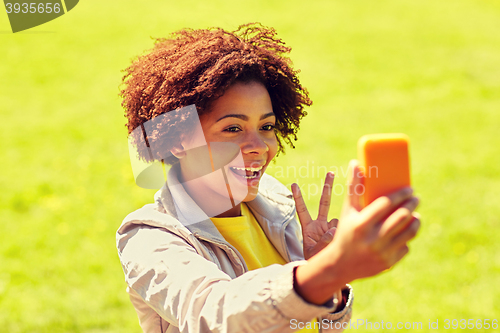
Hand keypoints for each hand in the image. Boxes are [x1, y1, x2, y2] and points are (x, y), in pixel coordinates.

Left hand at [292, 172, 338, 259]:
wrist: (325, 271)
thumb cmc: (315, 262)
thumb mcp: (313, 253)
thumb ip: (322, 242)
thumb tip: (333, 229)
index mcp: (308, 228)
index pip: (302, 210)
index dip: (298, 198)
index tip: (294, 184)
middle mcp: (320, 225)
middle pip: (325, 202)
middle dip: (328, 187)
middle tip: (330, 173)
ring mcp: (331, 228)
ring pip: (337, 221)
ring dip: (336, 230)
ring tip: (331, 244)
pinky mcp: (341, 233)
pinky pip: (343, 229)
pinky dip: (342, 234)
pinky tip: (340, 242)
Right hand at [329, 160, 420, 281]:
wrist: (341, 264)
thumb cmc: (346, 231)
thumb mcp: (348, 211)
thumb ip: (353, 188)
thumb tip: (355, 163)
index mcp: (361, 224)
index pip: (386, 204)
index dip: (400, 195)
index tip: (409, 189)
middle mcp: (372, 239)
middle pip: (401, 217)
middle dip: (412, 205)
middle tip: (415, 198)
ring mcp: (382, 252)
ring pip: (408, 232)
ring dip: (415, 221)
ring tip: (415, 214)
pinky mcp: (389, 263)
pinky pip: (405, 246)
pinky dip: (407, 237)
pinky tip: (406, 231)